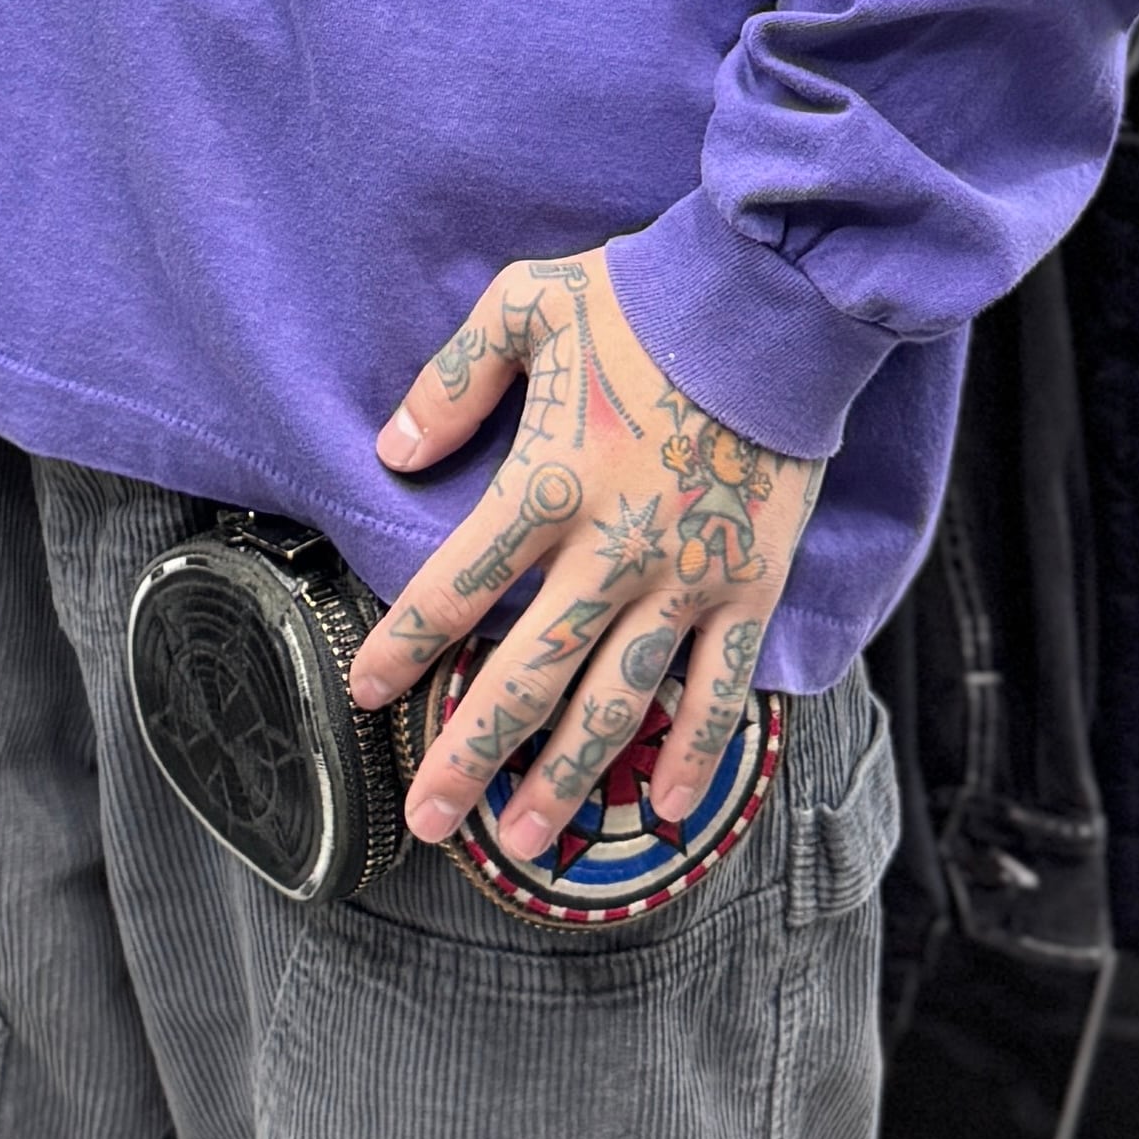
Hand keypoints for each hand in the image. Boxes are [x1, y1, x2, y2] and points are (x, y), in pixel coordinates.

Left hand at [347, 249, 822, 863]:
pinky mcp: (749, 585)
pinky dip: (691, 754)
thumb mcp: (526, 304)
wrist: (773, 306)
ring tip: (525, 840)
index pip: (456, 584)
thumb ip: (453, 378)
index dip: (404, 644)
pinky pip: (718, 688)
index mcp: (549, 481)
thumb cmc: (642, 299)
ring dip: (567, 775)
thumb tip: (391, 449)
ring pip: (616, 701)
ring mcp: (685, 577)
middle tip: (427, 818)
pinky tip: (660, 809)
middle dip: (470, 753)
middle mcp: (612, 547)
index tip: (365, 692)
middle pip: (527, 674)